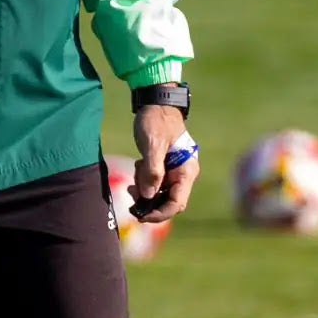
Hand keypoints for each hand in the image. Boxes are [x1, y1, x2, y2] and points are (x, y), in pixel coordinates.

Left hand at [131, 104, 196, 223]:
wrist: (156, 101)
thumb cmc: (156, 121)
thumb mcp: (152, 145)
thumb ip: (152, 171)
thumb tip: (147, 196)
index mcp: (186, 170)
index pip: (177, 203)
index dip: (160, 214)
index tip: (141, 216)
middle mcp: (183, 173)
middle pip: (169, 201)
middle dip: (150, 202)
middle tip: (131, 195)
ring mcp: (175, 170)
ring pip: (160, 193)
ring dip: (145, 190)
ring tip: (135, 174)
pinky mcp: (166, 166)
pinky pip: (156, 182)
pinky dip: (145, 180)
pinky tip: (139, 166)